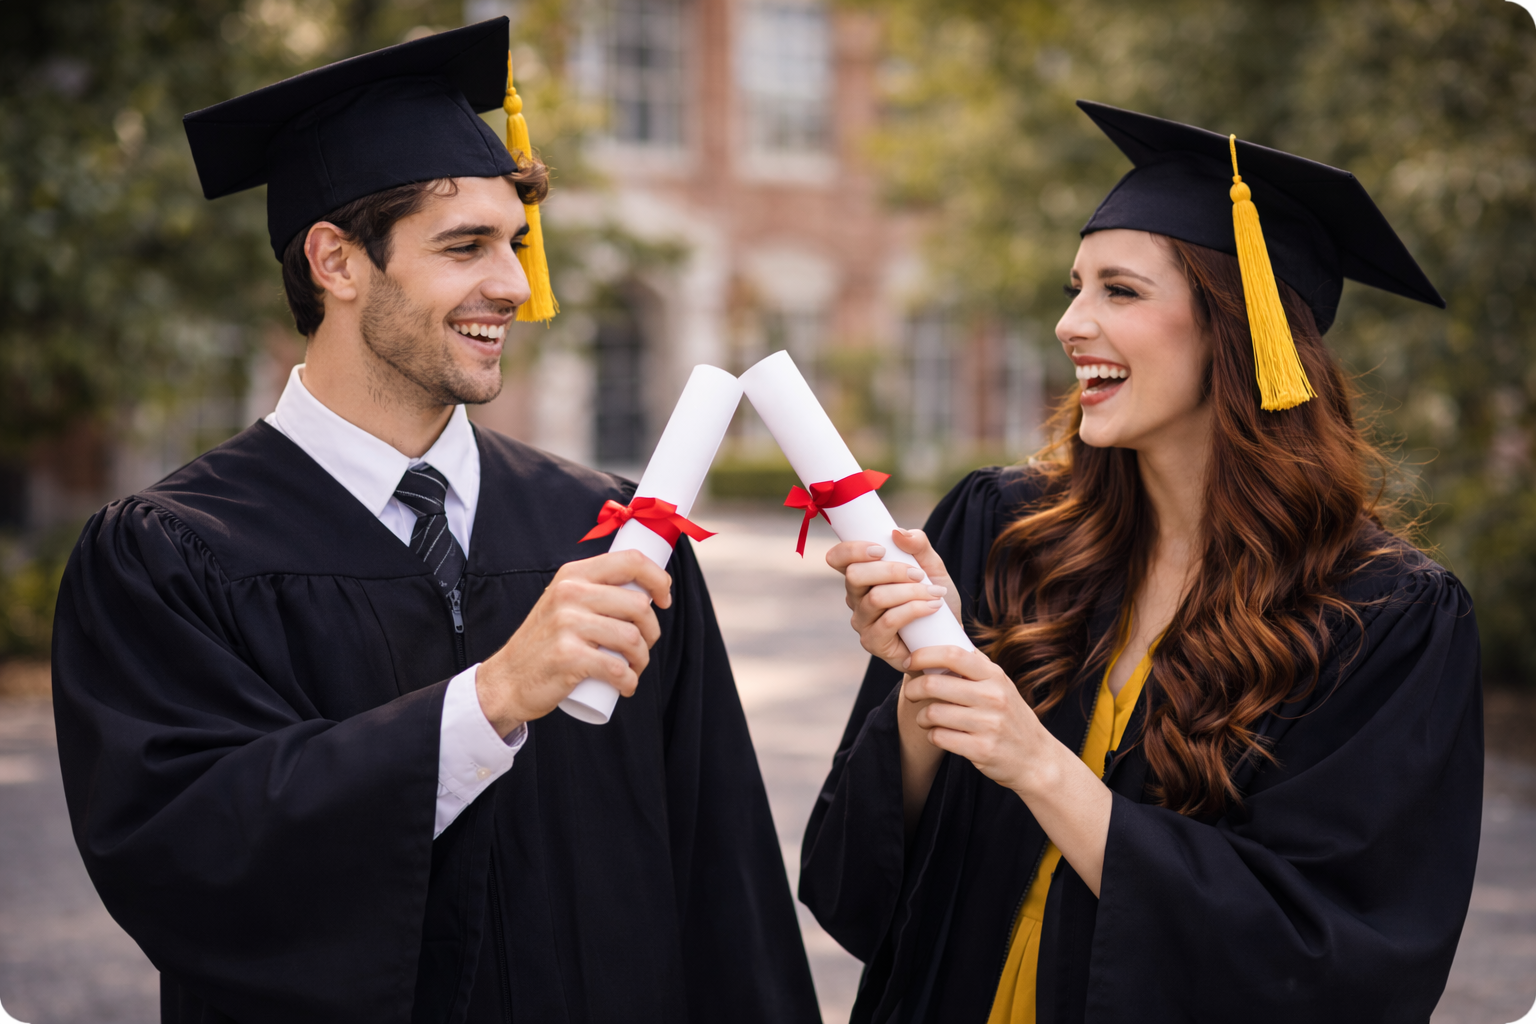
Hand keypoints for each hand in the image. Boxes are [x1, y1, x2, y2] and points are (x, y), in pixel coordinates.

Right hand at [475, 549, 671, 733]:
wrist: (506, 680)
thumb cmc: (545, 643)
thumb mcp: (564, 603)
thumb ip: (594, 590)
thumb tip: (646, 588)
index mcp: (574, 574)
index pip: (631, 561)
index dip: (658, 579)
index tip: (664, 600)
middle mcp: (569, 593)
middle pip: (639, 605)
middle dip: (652, 632)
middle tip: (642, 648)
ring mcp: (567, 624)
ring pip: (632, 638)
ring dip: (642, 660)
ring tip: (633, 669)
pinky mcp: (568, 656)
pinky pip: (617, 668)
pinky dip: (629, 681)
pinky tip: (625, 686)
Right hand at [825, 528, 959, 671]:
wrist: (947, 636)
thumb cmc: (934, 599)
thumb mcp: (932, 566)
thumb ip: (918, 545)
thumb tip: (897, 532)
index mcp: (863, 575)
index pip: (838, 558)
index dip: (851, 550)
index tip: (881, 549)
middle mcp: (856, 598)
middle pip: (854, 575)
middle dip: (890, 570)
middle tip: (919, 574)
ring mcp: (862, 621)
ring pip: (875, 598)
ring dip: (909, 592)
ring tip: (934, 593)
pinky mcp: (873, 642)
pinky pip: (888, 622)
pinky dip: (914, 610)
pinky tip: (932, 608)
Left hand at [901, 645, 1056, 795]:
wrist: (1036, 759)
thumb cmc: (1012, 718)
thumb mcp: (1002, 686)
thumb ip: (977, 666)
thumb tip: (950, 634)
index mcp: (995, 677)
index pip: (953, 654)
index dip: (924, 654)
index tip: (910, 661)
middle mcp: (993, 698)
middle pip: (934, 684)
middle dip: (914, 689)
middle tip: (911, 694)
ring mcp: (988, 725)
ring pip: (932, 713)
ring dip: (921, 717)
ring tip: (925, 719)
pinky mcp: (981, 750)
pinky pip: (939, 737)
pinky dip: (932, 736)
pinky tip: (938, 735)